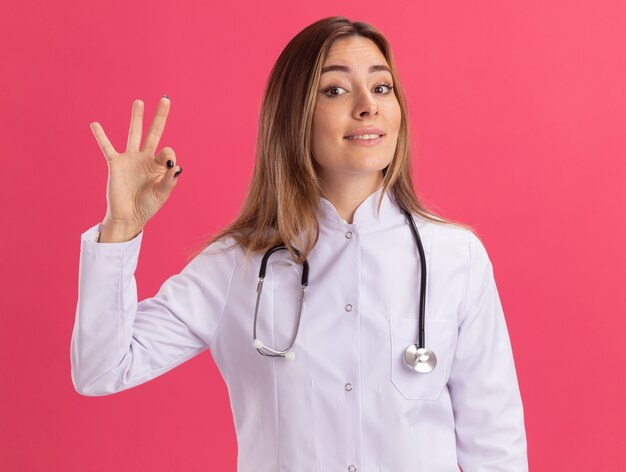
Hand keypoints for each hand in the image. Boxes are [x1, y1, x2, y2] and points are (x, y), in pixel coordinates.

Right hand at [90, 96, 180, 232]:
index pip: (167, 152)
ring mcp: (130, 160)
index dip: (169, 156)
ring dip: (137, 118)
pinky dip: (101, 137)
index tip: (168, 165)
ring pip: (134, 134)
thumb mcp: (162, 194)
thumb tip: (176, 166)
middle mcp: (145, 159)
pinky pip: (107, 148)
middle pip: (154, 133)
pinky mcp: (116, 164)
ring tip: (139, 102)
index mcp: (159, 166)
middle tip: (165, 99)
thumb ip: (169, 180)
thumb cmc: (147, 206)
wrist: (128, 217)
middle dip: (160, 117)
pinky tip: (95, 124)